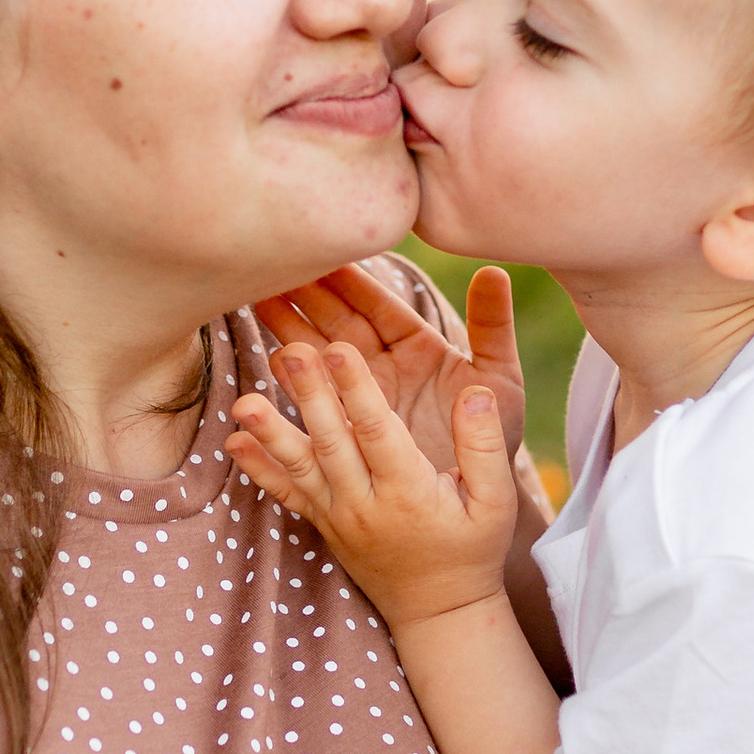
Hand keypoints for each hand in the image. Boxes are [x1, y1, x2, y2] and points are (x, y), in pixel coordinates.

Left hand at [229, 339, 516, 630]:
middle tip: (291, 351)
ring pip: (301, 467)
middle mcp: (366, 504)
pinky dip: (259, 470)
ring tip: (243, 402)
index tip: (340, 350)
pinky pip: (287, 495)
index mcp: (410, 492)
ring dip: (272, 432)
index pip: (379, 433)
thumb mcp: (496, 503)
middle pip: (333, 442)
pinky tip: (233, 442)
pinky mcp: (322, 523)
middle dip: (310, 396)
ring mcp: (338, 516)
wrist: (438, 610)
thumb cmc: (471, 549)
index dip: (357, 391)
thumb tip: (475, 393)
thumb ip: (485, 447)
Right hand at [255, 260, 526, 475]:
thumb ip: (493, 327)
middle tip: (273, 264)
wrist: (478, 501)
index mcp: (416, 347)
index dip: (349, 281)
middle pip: (337, 324)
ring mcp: (358, 400)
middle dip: (305, 296)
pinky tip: (259, 386)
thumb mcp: (499, 380)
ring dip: (287, 333)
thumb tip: (493, 270)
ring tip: (255, 304)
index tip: (322, 253)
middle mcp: (382, 367)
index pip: (377, 306)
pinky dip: (286, 403)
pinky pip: (312, 413)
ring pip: (317, 361)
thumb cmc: (493, 435)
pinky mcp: (344, 437)